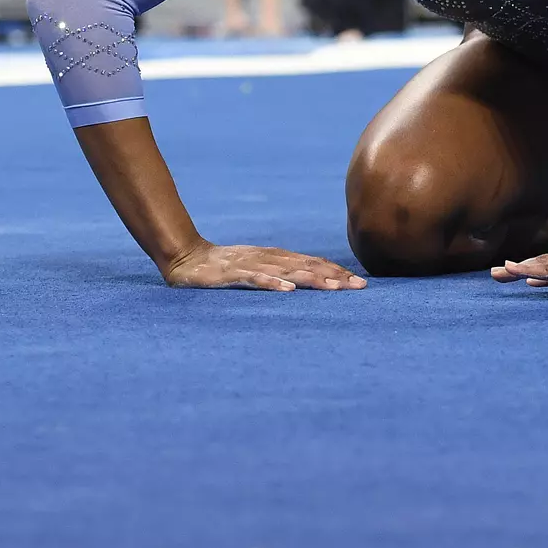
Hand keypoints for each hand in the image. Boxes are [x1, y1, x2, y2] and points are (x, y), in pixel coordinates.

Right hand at [160, 241, 366, 290]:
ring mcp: (251, 265)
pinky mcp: (232, 274)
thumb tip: (313, 282)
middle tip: (359, 287)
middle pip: (308, 266)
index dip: (337, 272)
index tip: (360, 283)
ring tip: (333, 288)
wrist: (187, 258)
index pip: (314, 263)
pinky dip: (272, 283)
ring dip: (312, 279)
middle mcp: (269, 258)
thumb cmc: (227, 266)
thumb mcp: (259, 268)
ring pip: (287, 272)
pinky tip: (287, 290)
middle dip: (335, 276)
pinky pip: (255, 279)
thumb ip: (282, 273)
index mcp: (278, 257)